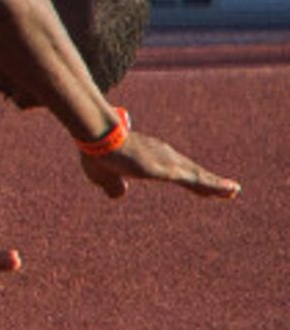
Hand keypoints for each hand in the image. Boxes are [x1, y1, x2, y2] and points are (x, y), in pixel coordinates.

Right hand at [77, 129, 239, 200]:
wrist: (96, 136)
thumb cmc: (97, 153)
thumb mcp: (103, 177)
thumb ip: (113, 186)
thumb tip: (119, 193)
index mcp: (148, 158)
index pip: (175, 170)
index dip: (190, 180)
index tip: (204, 188)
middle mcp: (163, 156)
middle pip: (191, 171)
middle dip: (209, 182)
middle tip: (229, 189)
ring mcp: (168, 161)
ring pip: (198, 175)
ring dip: (216, 184)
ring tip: (233, 191)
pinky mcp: (169, 169)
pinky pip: (198, 179)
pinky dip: (214, 185)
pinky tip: (228, 190)